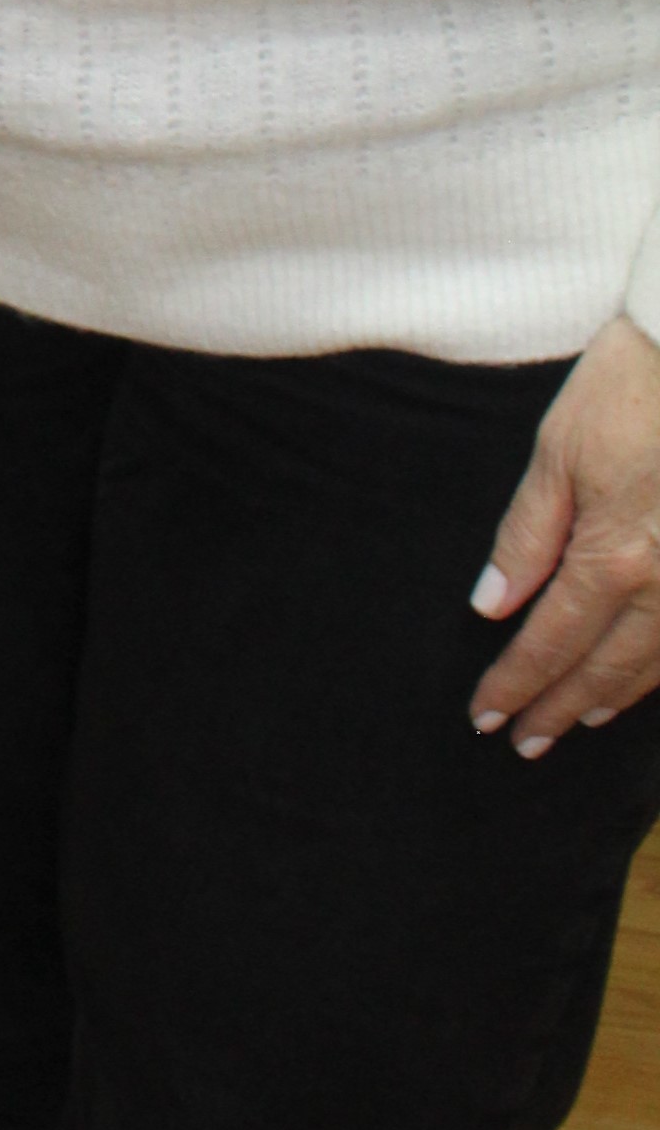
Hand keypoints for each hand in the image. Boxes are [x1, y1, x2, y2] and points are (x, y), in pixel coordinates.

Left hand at [469, 311, 659, 758]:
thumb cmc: (629, 387)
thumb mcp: (558, 453)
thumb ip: (526, 535)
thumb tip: (492, 604)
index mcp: (614, 556)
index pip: (552, 642)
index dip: (517, 683)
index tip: (485, 717)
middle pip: (608, 667)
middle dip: (562, 708)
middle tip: (525, 742)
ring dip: (616, 697)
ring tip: (580, 719)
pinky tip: (646, 678)